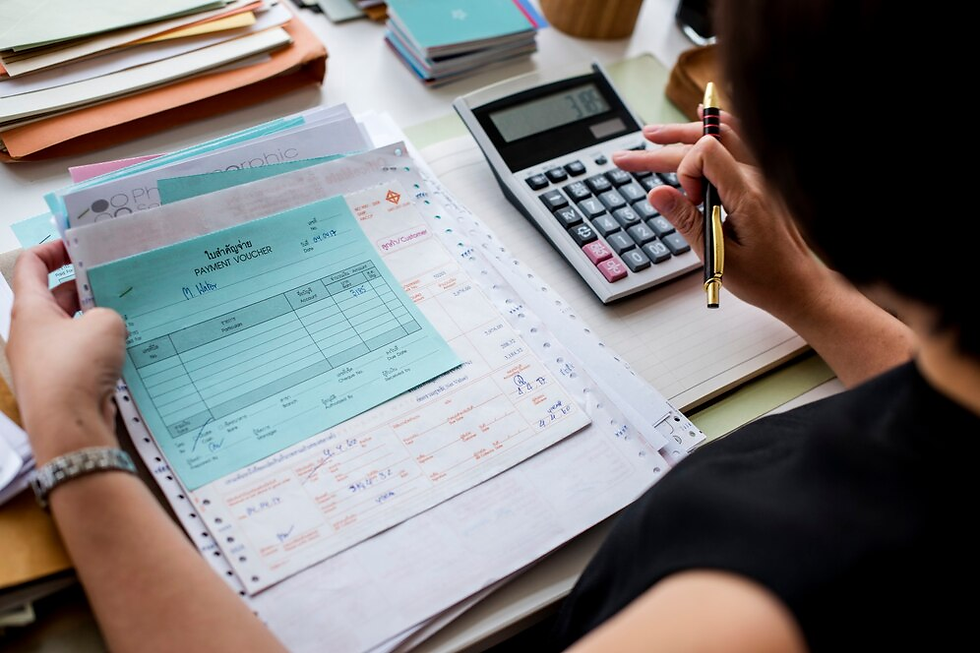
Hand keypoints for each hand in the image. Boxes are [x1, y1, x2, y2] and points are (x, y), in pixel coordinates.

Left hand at [6, 241, 126, 464]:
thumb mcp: (105, 324)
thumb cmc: (77, 369)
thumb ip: (107, 312)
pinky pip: (80, 355)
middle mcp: (30, 334)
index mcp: (29, 310)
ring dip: (95, 319)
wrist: (71, 428)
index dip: (54, 248)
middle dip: (84, 286)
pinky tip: (124, 348)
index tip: (80, 245)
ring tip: (127, 313)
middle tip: (115, 279)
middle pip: (54, 297)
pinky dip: (99, 347)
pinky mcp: (60, 384)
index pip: (31, 265)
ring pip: (70, 328)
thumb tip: (106, 323)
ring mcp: (43, 361)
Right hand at [612, 114, 832, 322]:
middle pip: (706, 141)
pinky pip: (738, 141)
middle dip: (662, 148)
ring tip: (652, 136)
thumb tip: (656, 193)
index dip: (684, 172)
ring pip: (720, 136)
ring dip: (683, 135)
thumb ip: (687, 221)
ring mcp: (761, 176)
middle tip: (626, 159)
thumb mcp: (719, 257)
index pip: (706, 153)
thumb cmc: (765, 278)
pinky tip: (702, 116)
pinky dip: (716, 128)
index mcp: (747, 195)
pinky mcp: (760, 181)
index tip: (687, 202)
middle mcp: (757, 177)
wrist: (799, 285)